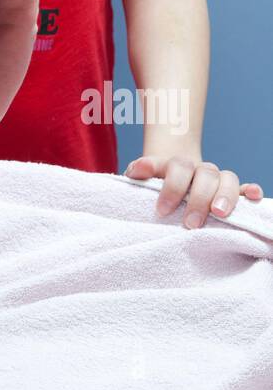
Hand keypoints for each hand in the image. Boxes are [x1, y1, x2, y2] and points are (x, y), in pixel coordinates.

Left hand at [124, 155, 263, 227]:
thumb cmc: (155, 184)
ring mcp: (216, 179)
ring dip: (225, 195)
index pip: (177, 168)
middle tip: (190, 224)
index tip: (162, 210)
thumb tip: (136, 170)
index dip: (171, 187)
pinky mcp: (230, 191)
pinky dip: (251, 191)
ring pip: (227, 179)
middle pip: (205, 175)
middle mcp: (199, 169)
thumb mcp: (142, 178)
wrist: (171, 176)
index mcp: (176, 165)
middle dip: (198, 199)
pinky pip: (245, 188)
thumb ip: (138, 172)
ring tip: (219, 213)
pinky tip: (253, 197)